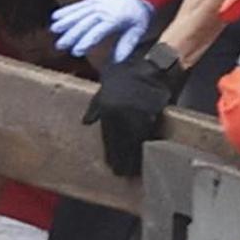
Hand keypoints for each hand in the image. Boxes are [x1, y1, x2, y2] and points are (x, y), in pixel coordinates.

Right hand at [51, 0, 154, 62]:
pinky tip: (55, 17)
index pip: (98, 31)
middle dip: (72, 34)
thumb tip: (117, 60)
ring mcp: (97, 3)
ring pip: (79, 13)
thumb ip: (127, 44)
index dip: (87, 41)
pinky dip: (67, 10)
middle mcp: (103, 10)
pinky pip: (78, 5)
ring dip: (65, 21)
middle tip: (60, 45)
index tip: (76, 51)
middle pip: (85, 23)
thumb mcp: (138, 30)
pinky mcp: (93, 0)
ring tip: (54, 30)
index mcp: (114, 19)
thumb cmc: (138, 14)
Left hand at [82, 55, 186, 176]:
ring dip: (134, 158)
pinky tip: (146, 155)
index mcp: (107, 109)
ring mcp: (137, 115)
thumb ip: (95, 107)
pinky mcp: (153, 114)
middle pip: (120, 143)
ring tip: (133, 172)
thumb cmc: (127, 75)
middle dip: (121, 160)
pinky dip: (146, 146)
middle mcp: (120, 115)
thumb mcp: (105, 88)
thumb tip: (86, 122)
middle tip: (121, 174)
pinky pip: (148, 134)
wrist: (153, 64)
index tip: (111, 165)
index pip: (108, 138)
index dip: (110, 153)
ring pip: (134, 142)